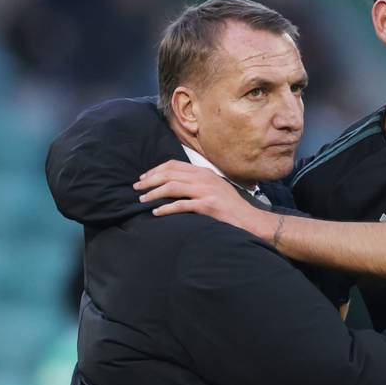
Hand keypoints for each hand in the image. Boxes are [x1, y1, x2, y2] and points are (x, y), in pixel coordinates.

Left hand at [133, 160, 272, 236]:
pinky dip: (166, 208)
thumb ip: (198, 183)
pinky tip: (156, 212)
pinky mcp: (208, 206)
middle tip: (137, 188)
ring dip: (153, 193)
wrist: (249, 219)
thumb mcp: (215, 187)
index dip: (155, 170)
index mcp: (204, 172)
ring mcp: (206, 191)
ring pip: (172, 187)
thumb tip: (175, 183)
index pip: (174, 165)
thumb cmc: (230, 206)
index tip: (144, 178)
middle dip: (149, 180)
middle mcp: (204, 178)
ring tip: (142, 200)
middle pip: (169, 174)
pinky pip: (181, 205)